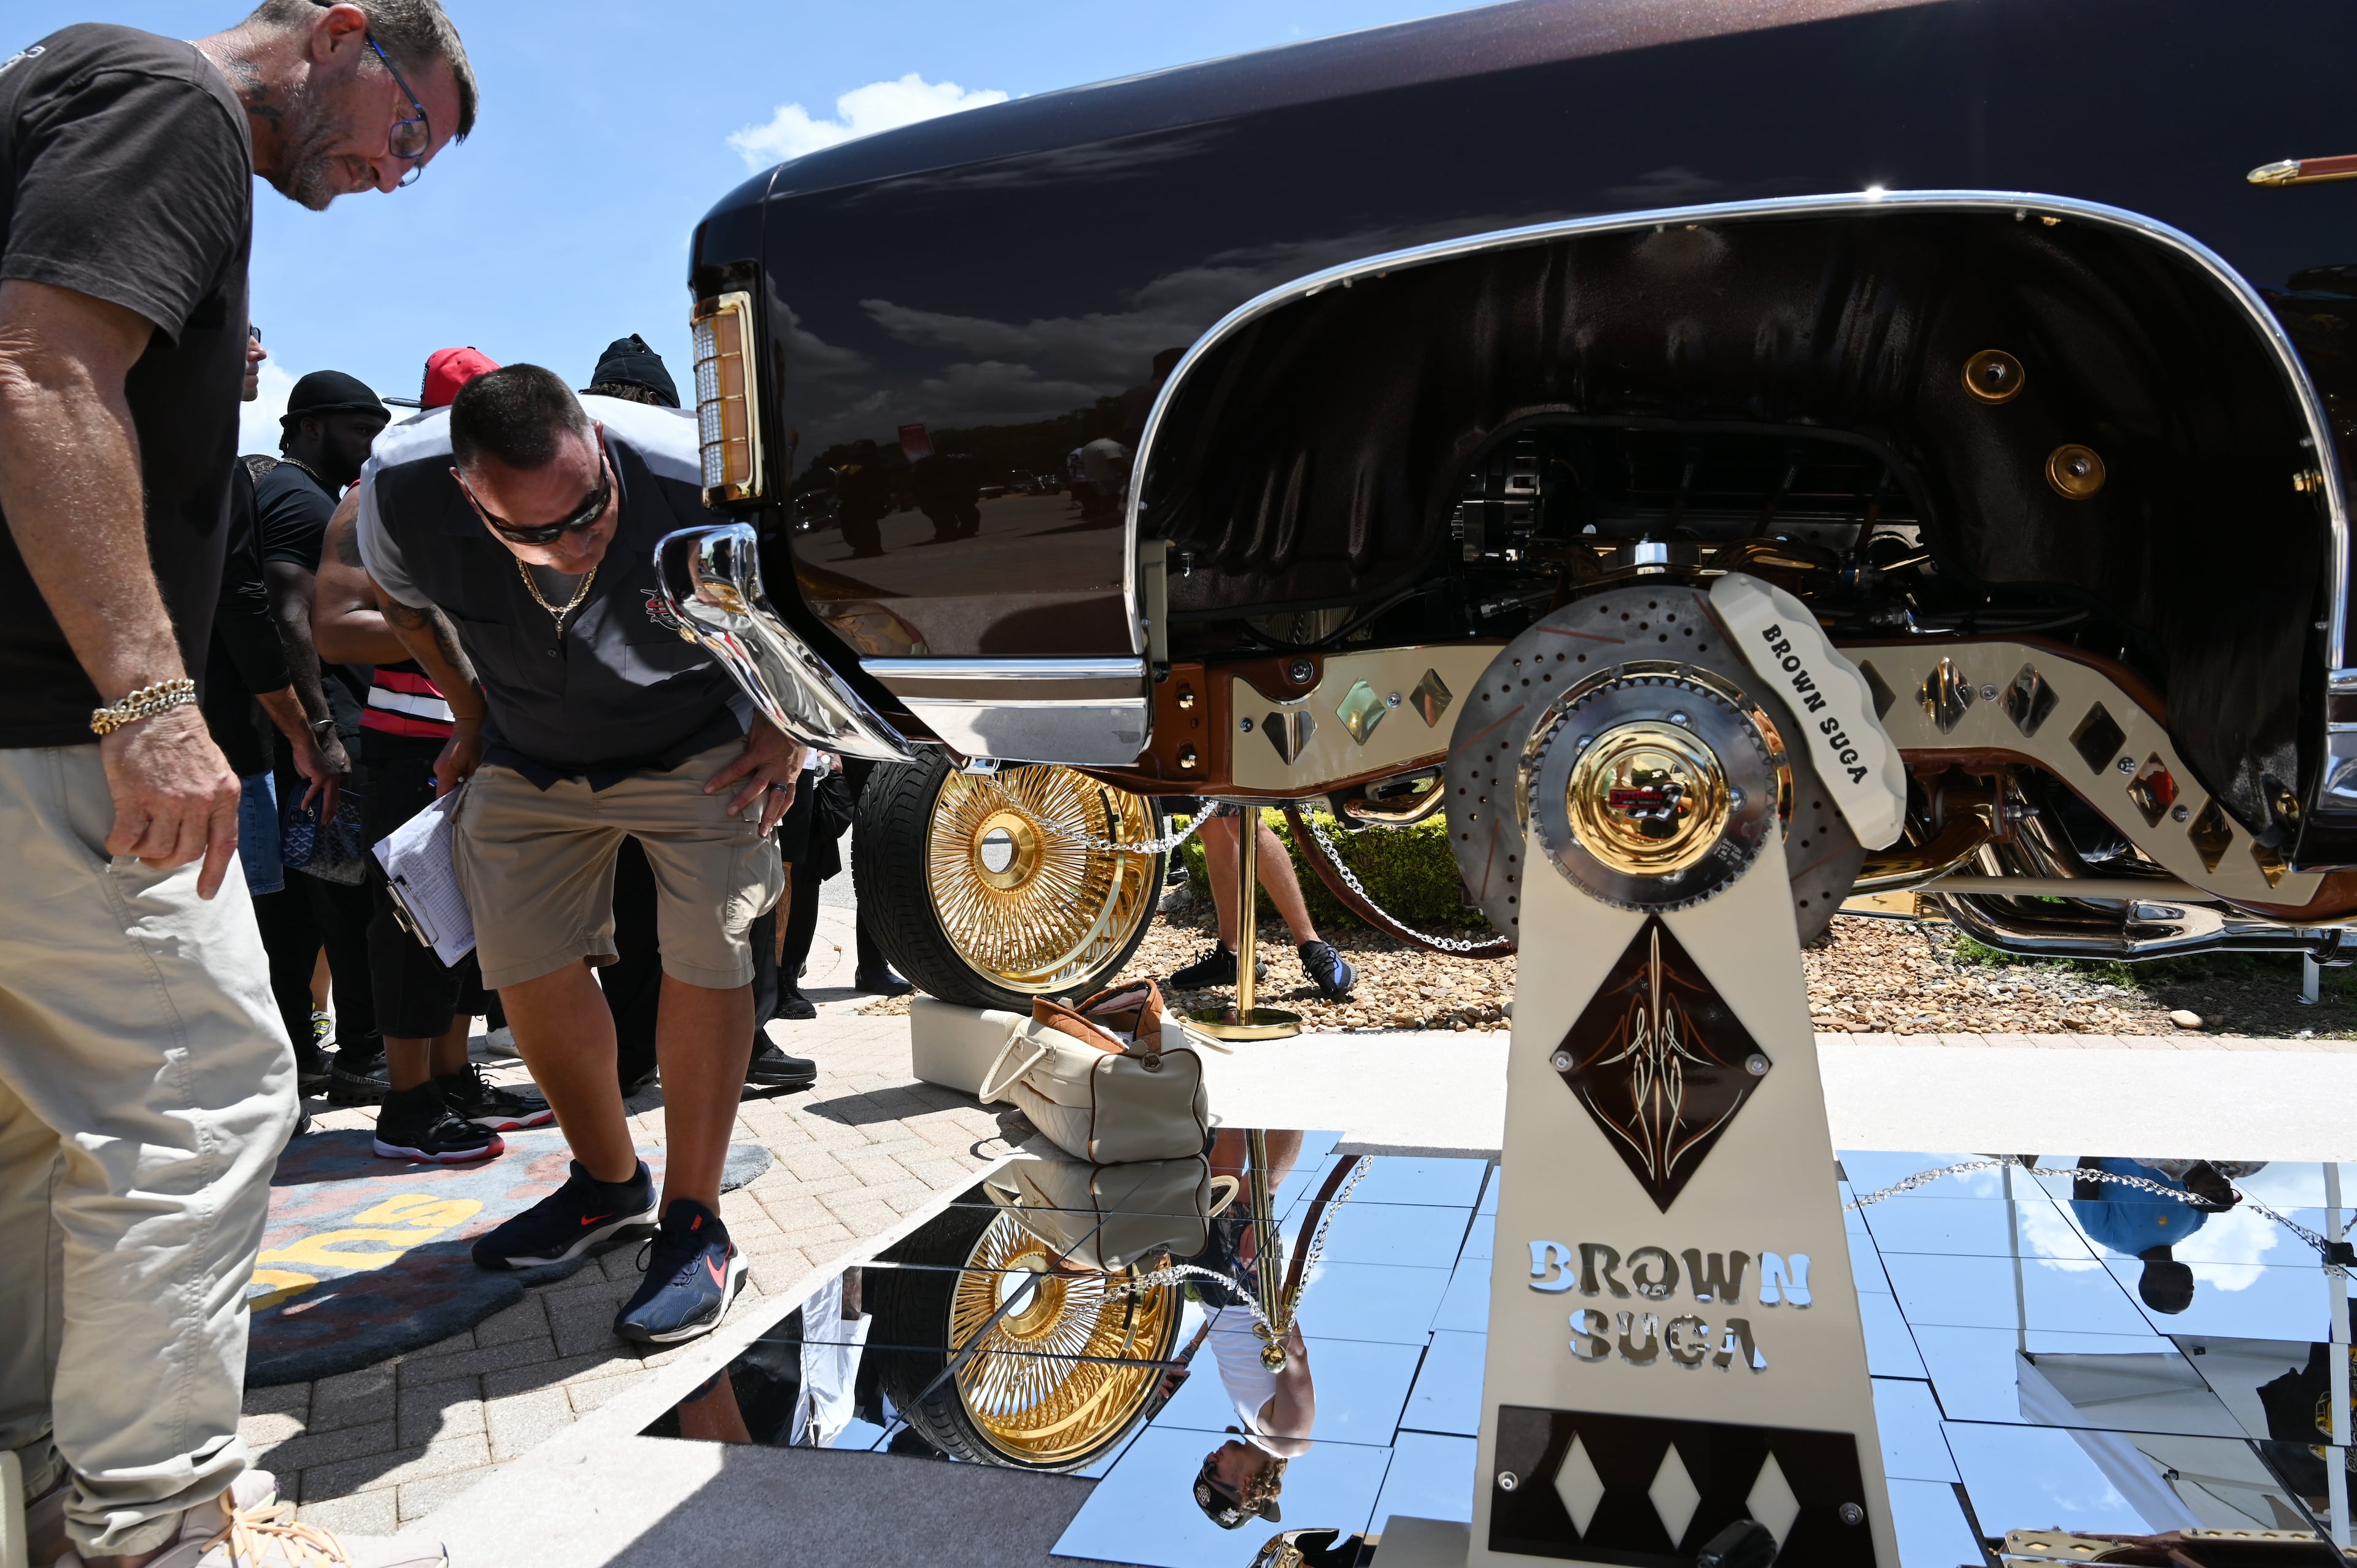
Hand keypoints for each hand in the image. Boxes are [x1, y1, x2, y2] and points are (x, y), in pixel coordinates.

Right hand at [98, 703, 241, 897]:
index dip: (215, 873)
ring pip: (158, 849)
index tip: (205, 893)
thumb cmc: (184, 740)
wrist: (156, 711)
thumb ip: (214, 801)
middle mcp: (200, 801)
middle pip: (187, 852)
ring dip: (145, 853)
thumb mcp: (217, 770)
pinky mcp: (136, 796)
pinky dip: (120, 845)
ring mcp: (168, 800)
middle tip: (155, 855)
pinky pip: (127, 838)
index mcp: (225, 795)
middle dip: (169, 861)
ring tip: (138, 844)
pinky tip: (117, 839)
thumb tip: (204, 833)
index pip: (224, 844)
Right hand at [289, 727, 344, 820]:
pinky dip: (308, 799)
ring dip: (323, 810)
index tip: (330, 817)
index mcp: (334, 778)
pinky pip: (313, 791)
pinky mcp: (320, 776)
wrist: (304, 746)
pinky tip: (304, 807)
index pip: (335, 796)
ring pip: (326, 798)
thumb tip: (312, 797)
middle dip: (330, 812)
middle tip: (326, 822)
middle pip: (333, 799)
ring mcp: (328, 778)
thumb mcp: (313, 775)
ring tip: (319, 819)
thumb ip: (315, 785)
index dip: (333, 807)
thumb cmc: (307, 759)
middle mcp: (334, 778)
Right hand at [433, 716, 482, 797]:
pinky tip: (465, 778)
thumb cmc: (472, 744)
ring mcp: (440, 766)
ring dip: (456, 786)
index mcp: (445, 771)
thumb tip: (469, 794)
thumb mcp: (475, 765)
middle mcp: (439, 770)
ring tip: (468, 788)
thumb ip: (471, 781)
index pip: (442, 794)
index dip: (449, 803)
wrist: (467, 727)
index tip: (458, 810)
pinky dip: (456, 778)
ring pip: (447, 782)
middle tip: (468, 800)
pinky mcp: (443, 762)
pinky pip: (448, 775)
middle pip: (444, 789)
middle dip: (455, 794)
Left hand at [706, 717, 805, 833]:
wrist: (802, 722)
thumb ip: (745, 736)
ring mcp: (786, 773)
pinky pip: (790, 796)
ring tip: (762, 831)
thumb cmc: (776, 721)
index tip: (708, 789)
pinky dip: (784, 809)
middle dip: (743, 800)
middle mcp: (774, 766)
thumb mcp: (757, 724)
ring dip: (770, 816)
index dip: (722, 779)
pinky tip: (777, 820)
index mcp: (761, 752)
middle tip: (731, 813)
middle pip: (757, 786)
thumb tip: (726, 738)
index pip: (738, 768)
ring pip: (778, 798)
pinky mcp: (795, 777)